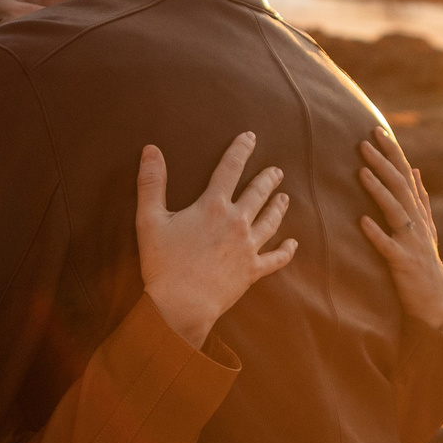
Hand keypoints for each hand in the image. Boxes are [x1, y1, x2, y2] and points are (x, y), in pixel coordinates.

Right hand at [137, 132, 297, 347]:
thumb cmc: (163, 263)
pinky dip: (286, 250)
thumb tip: (151, 150)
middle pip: (258, 192)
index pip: (230, 169)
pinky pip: (276, 258)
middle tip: (276, 171)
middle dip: (268, 178)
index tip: (250, 137)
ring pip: (271, 221)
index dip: (240, 150)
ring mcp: (248, 247)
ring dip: (278, 207)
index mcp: (213, 206)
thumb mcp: (149, 219)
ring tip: (284, 196)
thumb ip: (151, 183)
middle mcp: (237, 222)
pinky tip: (293, 243)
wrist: (182, 305)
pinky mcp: (252, 271)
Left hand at [357, 127, 442, 330]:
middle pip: (399, 187)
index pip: (405, 175)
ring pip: (395, 211)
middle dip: (382, 164)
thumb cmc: (423, 263)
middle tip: (364, 143)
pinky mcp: (403, 263)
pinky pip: (388, 247)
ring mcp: (411, 243)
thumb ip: (420, 198)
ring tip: (362, 172)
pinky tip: (362, 221)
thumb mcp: (425, 227)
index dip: (393, 153)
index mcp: (418, 213)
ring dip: (379, 191)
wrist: (433, 302)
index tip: (377, 131)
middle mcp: (417, 223)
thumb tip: (415, 169)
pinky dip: (377, 234)